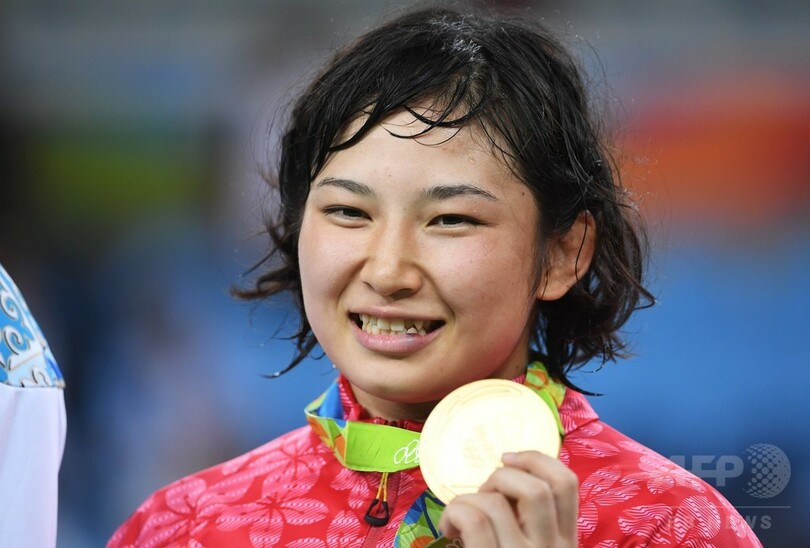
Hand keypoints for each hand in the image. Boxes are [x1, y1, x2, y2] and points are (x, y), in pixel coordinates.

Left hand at [438, 451, 577, 546]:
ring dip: (470, 498)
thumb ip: (529, 519)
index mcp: (566, 542)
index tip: (508, 458)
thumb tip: (506, 476)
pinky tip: (449, 528)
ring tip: (460, 517)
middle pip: (537, 488)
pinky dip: (454, 513)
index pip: (567, 484)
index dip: (537, 459)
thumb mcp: (531, 543)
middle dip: (502, 478)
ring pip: (497, 502)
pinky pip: (473, 519)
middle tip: (484, 494)